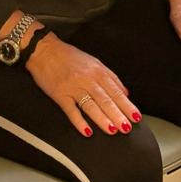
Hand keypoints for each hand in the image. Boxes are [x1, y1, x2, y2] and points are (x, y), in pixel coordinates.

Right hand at [26, 35, 141, 137]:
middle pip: (106, 100)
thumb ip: (111, 77)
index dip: (127, 105)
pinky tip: (87, 131)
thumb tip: (125, 93)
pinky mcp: (60, 95)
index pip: (116, 91)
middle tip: (127, 128)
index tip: (136, 116)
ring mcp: (73, 87)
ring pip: (91, 105)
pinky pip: (71, 110)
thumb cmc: (69, 57)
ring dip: (103, 119)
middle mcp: (88, 79)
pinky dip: (79, 122)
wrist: (45, 50)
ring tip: (112, 130)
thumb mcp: (94, 62)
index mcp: (98, 72)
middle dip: (118, 115)